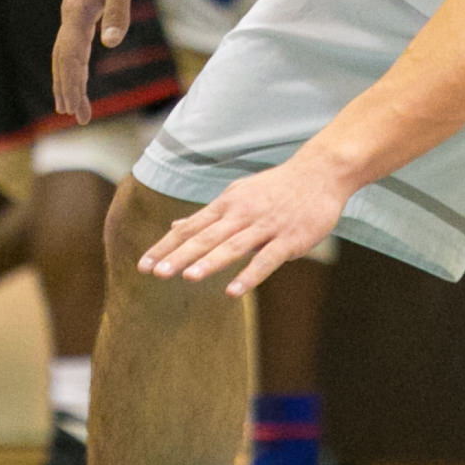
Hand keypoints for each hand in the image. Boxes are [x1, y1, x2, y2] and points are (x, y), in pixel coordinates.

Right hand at [49, 0, 154, 119]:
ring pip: (67, 51)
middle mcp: (71, 13)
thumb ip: (117, 11)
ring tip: (75, 105)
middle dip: (68, 89)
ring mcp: (77, 9)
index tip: (75, 111)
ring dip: (70, 79)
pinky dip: (77, 62)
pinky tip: (82, 72)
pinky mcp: (86, 5)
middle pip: (63, 59)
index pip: (69, 57)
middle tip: (77, 118)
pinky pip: (76, 41)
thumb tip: (110, 43)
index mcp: (76, 11)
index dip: (72, 85)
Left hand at [136, 156, 350, 296]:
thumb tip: (175, 226)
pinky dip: (249, 275)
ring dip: (210, 262)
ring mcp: (265, 226)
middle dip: (180, 255)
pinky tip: (233, 291)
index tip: (144, 265)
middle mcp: (241, 214)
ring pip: (233, 246)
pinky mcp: (289, 239)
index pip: (190, 228)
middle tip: (157, 273)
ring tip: (188, 277)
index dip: (166, 246)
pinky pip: (266, 260)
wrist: (320, 173)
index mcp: (226, 205)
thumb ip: (208, 216)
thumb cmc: (276, 188)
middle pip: (206, 237)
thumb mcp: (237, 196)